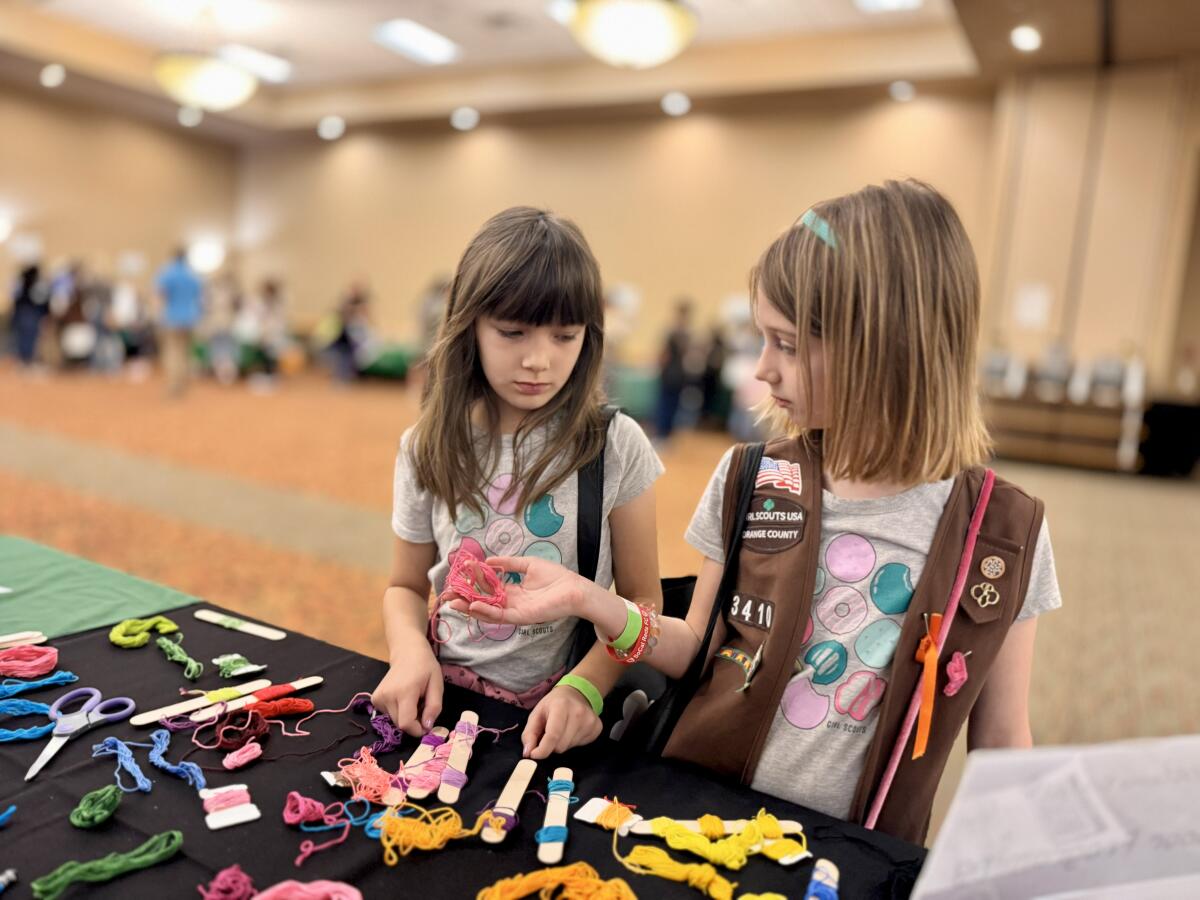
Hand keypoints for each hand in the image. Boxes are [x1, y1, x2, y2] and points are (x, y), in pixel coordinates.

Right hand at [370, 636, 442, 738]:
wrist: (407, 652)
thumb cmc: (425, 667)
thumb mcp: (437, 685)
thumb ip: (434, 707)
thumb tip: (427, 727)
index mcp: (404, 691)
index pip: (406, 723)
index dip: (417, 730)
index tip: (427, 725)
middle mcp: (387, 695)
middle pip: (400, 724)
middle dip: (414, 722)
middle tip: (423, 707)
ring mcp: (378, 697)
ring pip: (395, 721)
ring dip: (407, 716)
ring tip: (414, 700)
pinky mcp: (375, 699)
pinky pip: (388, 714)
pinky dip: (398, 711)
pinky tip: (403, 699)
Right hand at [448, 555, 583, 625]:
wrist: (573, 588)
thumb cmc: (555, 576)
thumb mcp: (527, 564)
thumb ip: (508, 563)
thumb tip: (488, 560)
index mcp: (512, 591)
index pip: (487, 588)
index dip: (473, 583)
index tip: (459, 575)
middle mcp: (510, 602)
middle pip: (483, 602)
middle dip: (465, 599)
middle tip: (447, 594)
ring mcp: (514, 611)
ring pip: (487, 611)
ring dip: (469, 607)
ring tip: (453, 602)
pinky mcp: (521, 617)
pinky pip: (499, 616)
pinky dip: (485, 612)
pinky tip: (473, 606)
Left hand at [522, 684, 602, 758]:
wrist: (576, 693)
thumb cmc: (553, 705)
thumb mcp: (536, 714)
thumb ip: (529, 734)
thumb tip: (528, 753)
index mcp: (561, 706)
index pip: (553, 735)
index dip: (542, 750)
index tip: (534, 755)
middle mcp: (578, 713)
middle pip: (560, 746)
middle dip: (552, 744)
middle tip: (551, 733)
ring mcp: (590, 720)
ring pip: (570, 747)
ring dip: (562, 743)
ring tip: (563, 730)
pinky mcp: (597, 727)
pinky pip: (581, 745)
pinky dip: (573, 742)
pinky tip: (573, 730)